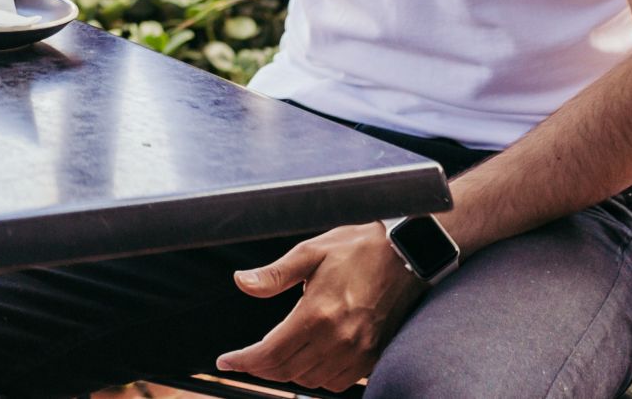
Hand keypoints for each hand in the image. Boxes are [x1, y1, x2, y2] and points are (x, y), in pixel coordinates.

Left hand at [215, 224, 425, 391]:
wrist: (406, 255)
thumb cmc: (357, 249)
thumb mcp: (310, 252)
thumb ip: (274, 274)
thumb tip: (240, 282)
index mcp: (318, 313)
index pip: (271, 351)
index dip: (244, 360)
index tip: (225, 362)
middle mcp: (339, 339)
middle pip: (287, 371)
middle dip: (260, 368)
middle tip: (245, 360)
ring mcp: (358, 352)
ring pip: (311, 381)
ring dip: (287, 374)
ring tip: (272, 358)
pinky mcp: (373, 356)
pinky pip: (337, 383)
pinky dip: (316, 378)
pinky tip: (307, 361)